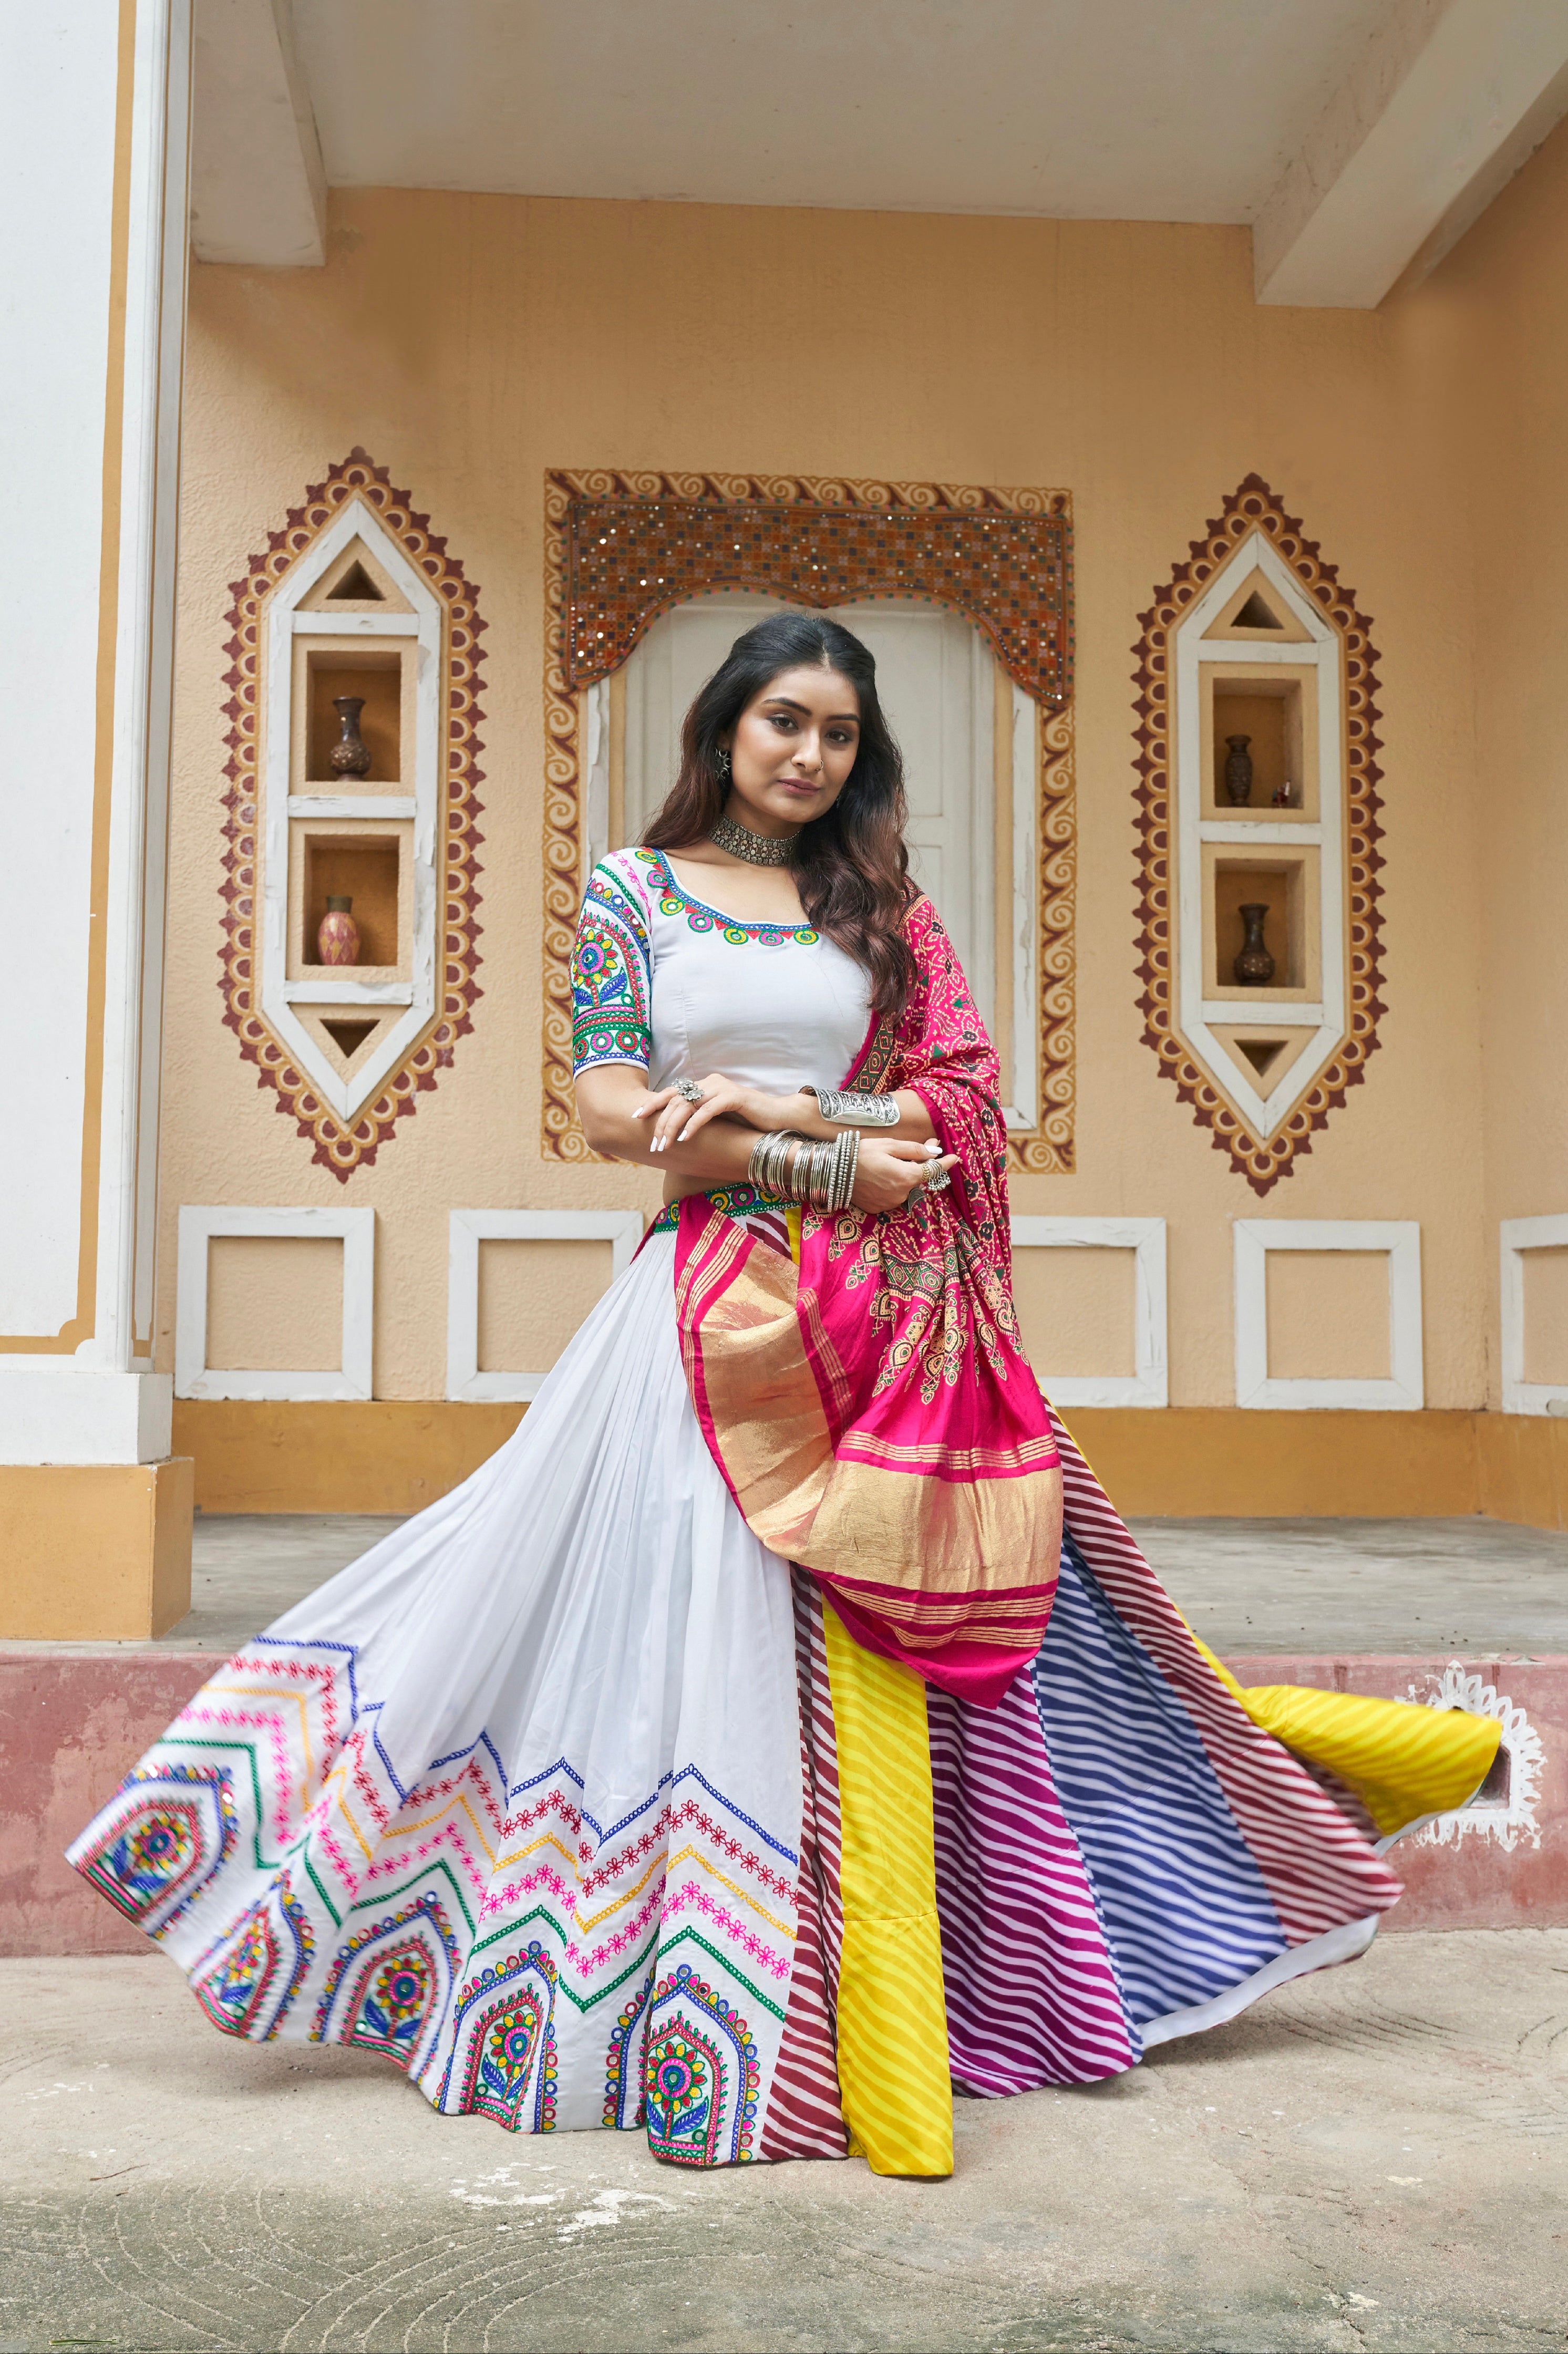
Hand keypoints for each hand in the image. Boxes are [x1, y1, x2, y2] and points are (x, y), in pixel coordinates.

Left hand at [633, 1074, 767, 1154]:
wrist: (778, 1119)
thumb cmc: (746, 1123)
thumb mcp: (716, 1120)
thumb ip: (697, 1119)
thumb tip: (671, 1132)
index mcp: (704, 1086)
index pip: (671, 1092)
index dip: (652, 1103)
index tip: (635, 1117)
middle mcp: (710, 1082)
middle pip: (676, 1099)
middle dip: (661, 1123)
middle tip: (653, 1144)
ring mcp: (722, 1088)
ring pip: (688, 1105)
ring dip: (673, 1126)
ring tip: (665, 1145)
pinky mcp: (735, 1097)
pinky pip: (708, 1110)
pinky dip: (694, 1125)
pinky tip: (685, 1139)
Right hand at [852, 1138, 957, 1213]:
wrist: (832, 1171)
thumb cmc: (860, 1153)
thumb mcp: (889, 1144)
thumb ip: (915, 1149)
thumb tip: (935, 1150)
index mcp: (907, 1176)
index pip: (933, 1170)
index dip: (945, 1163)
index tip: (954, 1158)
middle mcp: (902, 1193)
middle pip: (918, 1178)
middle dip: (919, 1165)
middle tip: (916, 1149)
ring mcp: (890, 1203)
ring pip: (905, 1188)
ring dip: (903, 1176)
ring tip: (885, 1164)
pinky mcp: (879, 1208)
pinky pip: (892, 1196)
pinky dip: (890, 1186)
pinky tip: (877, 1177)